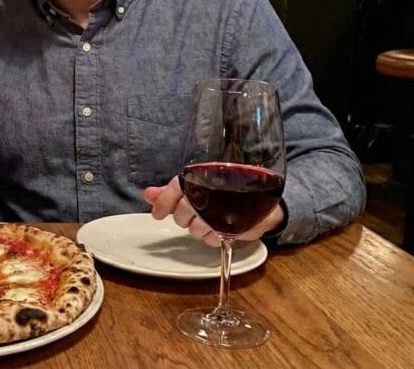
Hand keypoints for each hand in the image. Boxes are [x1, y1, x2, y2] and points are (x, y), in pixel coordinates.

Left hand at [142, 177, 284, 247]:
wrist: (265, 203)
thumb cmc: (226, 194)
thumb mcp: (196, 189)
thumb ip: (171, 192)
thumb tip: (148, 194)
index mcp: (204, 175)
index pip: (177, 186)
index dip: (164, 200)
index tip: (156, 215)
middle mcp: (216, 188)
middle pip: (185, 208)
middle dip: (182, 217)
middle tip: (188, 218)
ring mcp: (229, 207)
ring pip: (197, 226)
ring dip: (197, 228)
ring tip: (205, 223)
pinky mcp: (241, 224)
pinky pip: (214, 238)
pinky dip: (211, 237)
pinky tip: (216, 230)